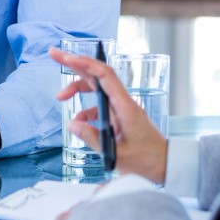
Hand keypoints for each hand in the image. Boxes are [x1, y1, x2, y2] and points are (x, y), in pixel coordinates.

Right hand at [50, 47, 168, 183]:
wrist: (164, 164)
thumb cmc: (146, 158)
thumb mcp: (116, 152)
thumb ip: (92, 137)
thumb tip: (73, 124)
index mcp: (125, 105)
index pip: (104, 75)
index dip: (85, 64)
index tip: (67, 58)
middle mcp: (122, 101)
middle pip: (97, 75)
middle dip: (75, 64)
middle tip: (55, 55)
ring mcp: (121, 107)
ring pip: (96, 89)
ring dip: (77, 89)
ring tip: (60, 97)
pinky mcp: (119, 116)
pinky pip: (99, 106)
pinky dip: (86, 110)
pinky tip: (78, 122)